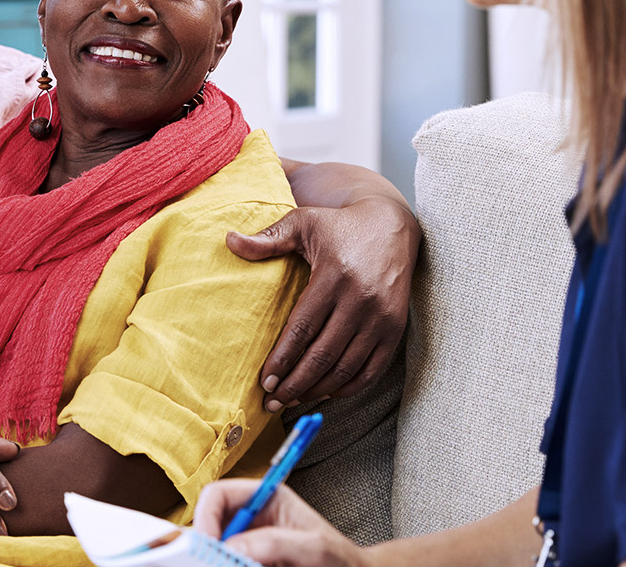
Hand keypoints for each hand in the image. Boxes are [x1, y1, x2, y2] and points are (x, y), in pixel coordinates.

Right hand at [194, 479, 370, 566]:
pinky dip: (225, 566)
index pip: (220, 494)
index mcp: (267, 498)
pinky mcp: (250, 561)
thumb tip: (235, 545)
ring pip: (216, 547)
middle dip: (207, 541)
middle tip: (209, 560)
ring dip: (217, 558)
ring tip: (224, 565)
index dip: (206, 515)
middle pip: (211, 522)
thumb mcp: (315, 548)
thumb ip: (277, 542)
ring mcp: (250, 543)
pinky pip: (228, 562)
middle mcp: (254, 519)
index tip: (208, 542)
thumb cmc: (342, 560)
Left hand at [228, 196, 416, 408]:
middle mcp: (361, 300)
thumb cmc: (340, 226)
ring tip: (292, 401)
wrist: (392, 225)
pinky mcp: (395, 329)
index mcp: (334, 277)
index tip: (263, 382)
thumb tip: (229, 241)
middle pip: (323, 355)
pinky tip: (326, 393)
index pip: (303, 329)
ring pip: (346, 367)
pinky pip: (372, 370)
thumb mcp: (303, 223)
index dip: (282, 359)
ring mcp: (381, 318)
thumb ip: (267, 238)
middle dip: (294, 384)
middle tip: (271, 402)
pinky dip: (349, 387)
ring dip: (317, 390)